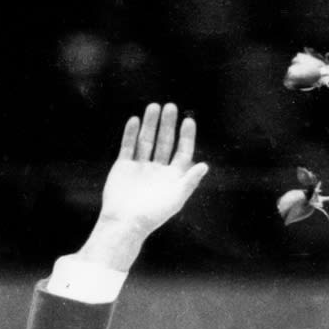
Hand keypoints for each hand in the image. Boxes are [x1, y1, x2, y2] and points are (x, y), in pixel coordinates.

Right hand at [76, 102, 210, 273]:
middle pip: (165, 142)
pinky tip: (135, 120)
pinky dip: (131, 133)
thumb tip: (205, 165)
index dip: (186, 137)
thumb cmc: (153, 214)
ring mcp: (140, 167)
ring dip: (150, 124)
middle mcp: (158, 170)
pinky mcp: (124, 167)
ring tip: (154, 106)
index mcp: (172, 178)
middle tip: (170, 107)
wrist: (125, 222)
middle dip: (168, 125)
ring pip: (147, 141)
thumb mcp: (176, 198)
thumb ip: (189, 181)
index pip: (182, 152)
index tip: (188, 120)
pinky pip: (129, 146)